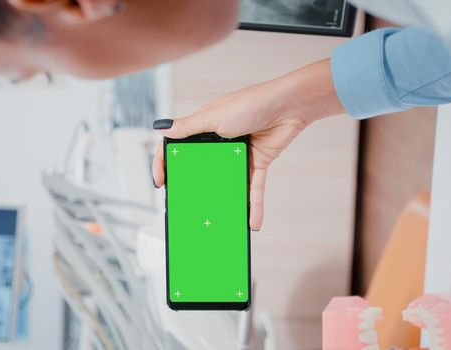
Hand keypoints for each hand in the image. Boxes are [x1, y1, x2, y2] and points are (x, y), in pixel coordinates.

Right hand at [152, 59, 344, 230]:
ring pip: (227, 182)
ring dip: (224, 201)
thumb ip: (188, 126)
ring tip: (216, 221)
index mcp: (204, 127)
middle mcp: (219, 141)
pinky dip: (253, 206)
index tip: (160, 181)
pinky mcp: (257, 164)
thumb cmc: (252, 103)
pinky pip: (253, 189)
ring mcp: (238, 154)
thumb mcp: (214, 116)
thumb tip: (161, 127)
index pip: (177, 145)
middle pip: (201, 168)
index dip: (165, 162)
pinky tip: (252, 223)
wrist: (290, 105)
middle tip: (184, 206)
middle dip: (192, 187)